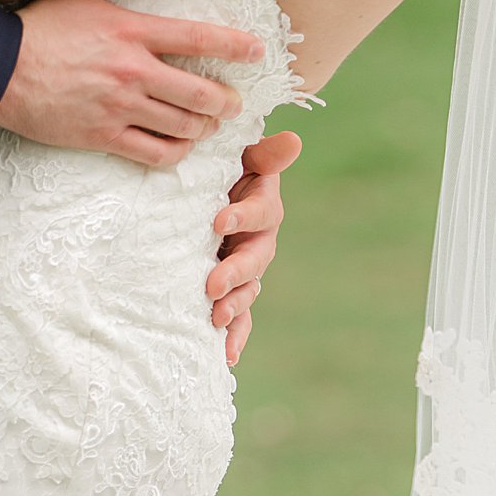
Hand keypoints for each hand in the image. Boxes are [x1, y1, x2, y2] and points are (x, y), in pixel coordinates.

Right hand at [0, 0, 263, 167]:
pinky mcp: (102, 135)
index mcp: (131, 30)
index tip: (257, 51)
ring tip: (208, 125)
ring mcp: (118, 106)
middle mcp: (132, 70)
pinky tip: (179, 147)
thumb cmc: (37, 26)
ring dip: (204, 128)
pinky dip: (176, 153)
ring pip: (184, 126)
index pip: (198, 38)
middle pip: (202, 93)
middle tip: (233, 102)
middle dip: (227, 101)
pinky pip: (154, 153)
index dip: (235, 46)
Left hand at [208, 130, 299, 365]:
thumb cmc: (219, 169)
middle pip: (256, 258)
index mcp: (261, 204)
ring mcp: (247, 267)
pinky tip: (226, 355)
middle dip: (236, 272)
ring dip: (235, 305)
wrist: (201, 193)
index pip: (261, 211)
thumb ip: (263, 154)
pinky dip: (234, 335)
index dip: (244, 216)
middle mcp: (259, 239)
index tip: (218, 220)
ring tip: (215, 317)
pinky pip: (239, 316)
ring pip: (249, 290)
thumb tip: (294, 140)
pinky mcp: (233, 290)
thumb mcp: (238, 156)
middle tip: (213, 283)